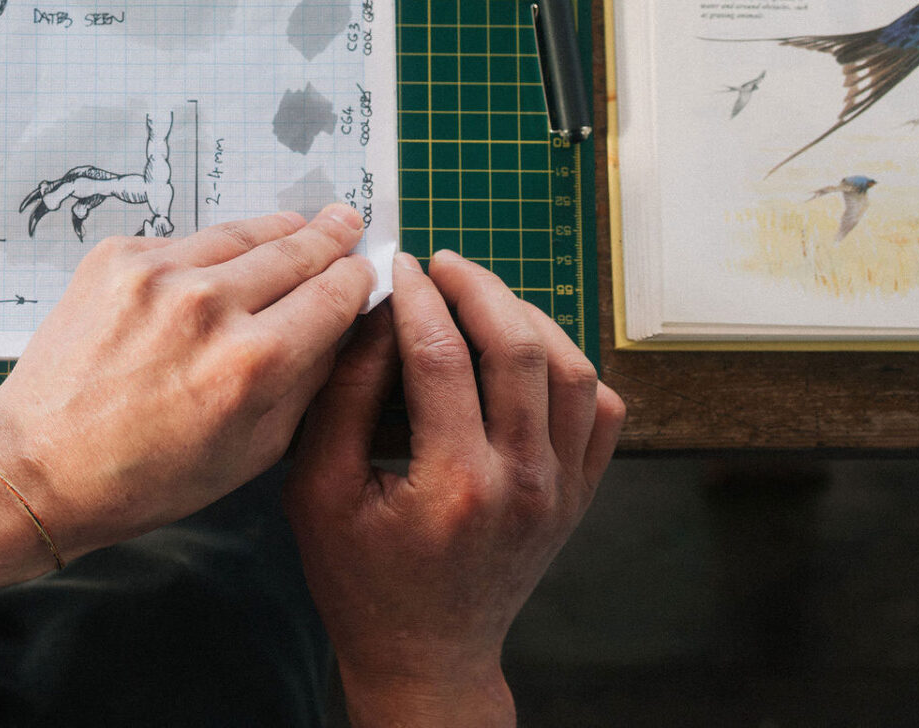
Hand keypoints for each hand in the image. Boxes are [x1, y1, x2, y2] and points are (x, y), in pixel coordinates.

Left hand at [0, 205, 374, 558]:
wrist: (39, 464)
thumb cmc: (146, 477)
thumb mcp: (252, 452)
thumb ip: (307, 383)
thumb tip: (341, 327)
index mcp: (254, 362)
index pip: (333, 294)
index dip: (356, 279)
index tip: (364, 269)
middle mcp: (209, 305)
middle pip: (295, 250)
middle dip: (328, 238)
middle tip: (347, 221)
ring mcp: (159, 273)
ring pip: (241, 233)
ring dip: (276, 230)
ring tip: (300, 224)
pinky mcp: (117, 257)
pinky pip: (184, 241)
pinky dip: (207, 251)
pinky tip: (218, 263)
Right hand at [285, 251, 624, 726]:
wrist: (427, 655)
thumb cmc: (362, 580)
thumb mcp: (319, 492)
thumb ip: (343, 400)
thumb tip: (375, 316)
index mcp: (454, 484)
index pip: (442, 355)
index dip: (416, 297)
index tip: (396, 266)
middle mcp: (523, 482)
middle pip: (520, 347)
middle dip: (477, 289)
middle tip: (441, 265)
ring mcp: (562, 489)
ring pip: (572, 368)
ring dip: (527, 316)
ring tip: (482, 296)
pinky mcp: (579, 494)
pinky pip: (600, 408)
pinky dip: (571, 365)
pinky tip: (528, 350)